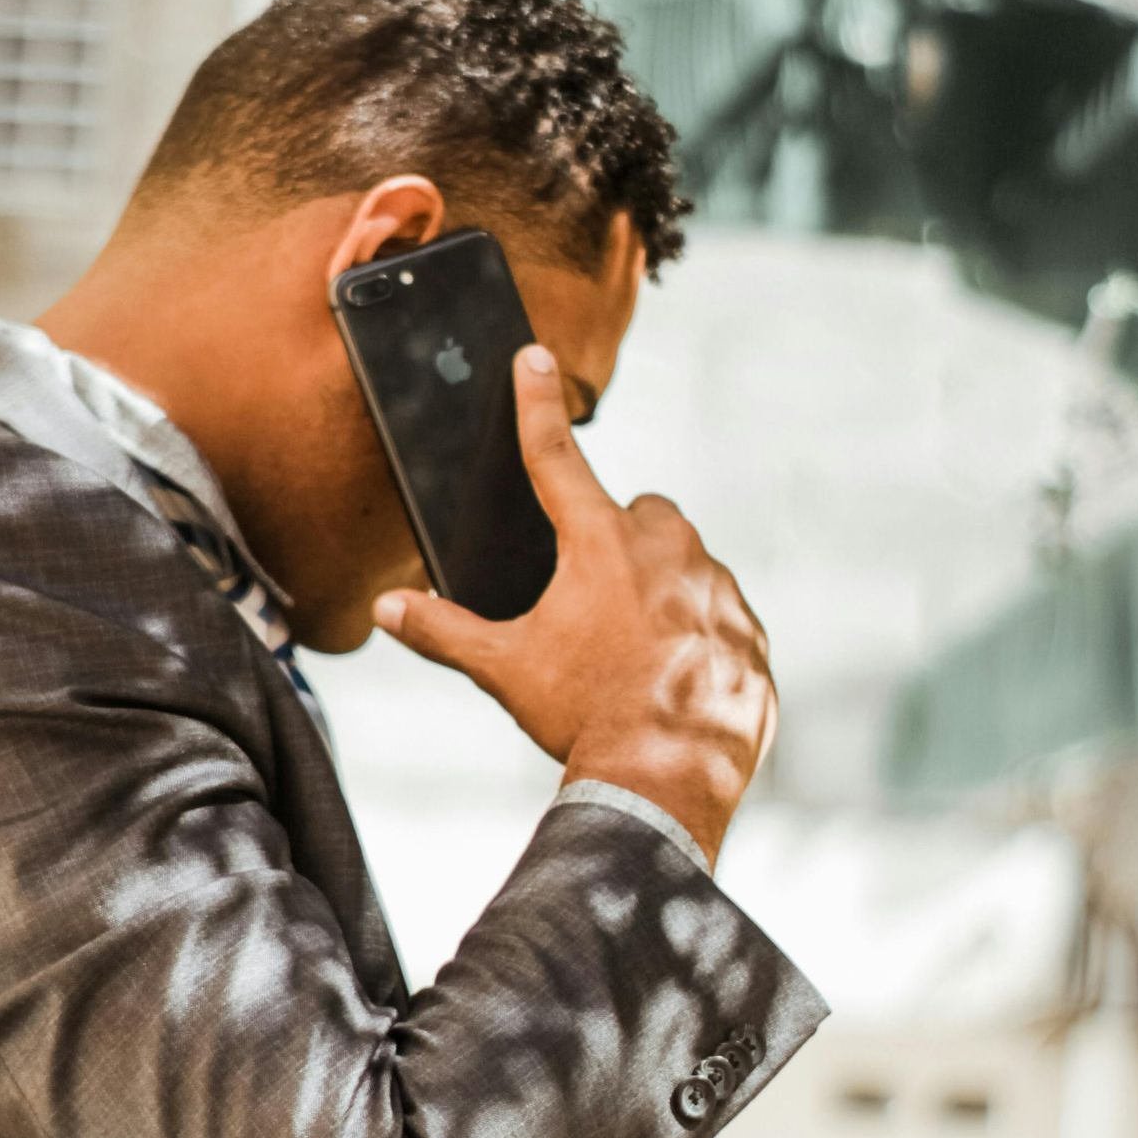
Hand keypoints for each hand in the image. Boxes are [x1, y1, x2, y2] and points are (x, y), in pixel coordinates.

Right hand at [371, 345, 775, 869]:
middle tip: (596, 607)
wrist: (663, 779)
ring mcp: (719, 592)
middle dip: (622, 542)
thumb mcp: (505, 670)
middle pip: (644, 516)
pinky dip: (702, 642)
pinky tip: (674, 684)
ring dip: (665, 596)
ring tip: (635, 658)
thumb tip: (387, 608)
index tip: (531, 358)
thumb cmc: (581, 715)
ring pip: (690, 569)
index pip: (555, 457)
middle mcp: (669, 553)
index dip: (534, 405)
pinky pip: (724, 622)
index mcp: (600, 544)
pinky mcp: (750, 636)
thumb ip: (444, 631)